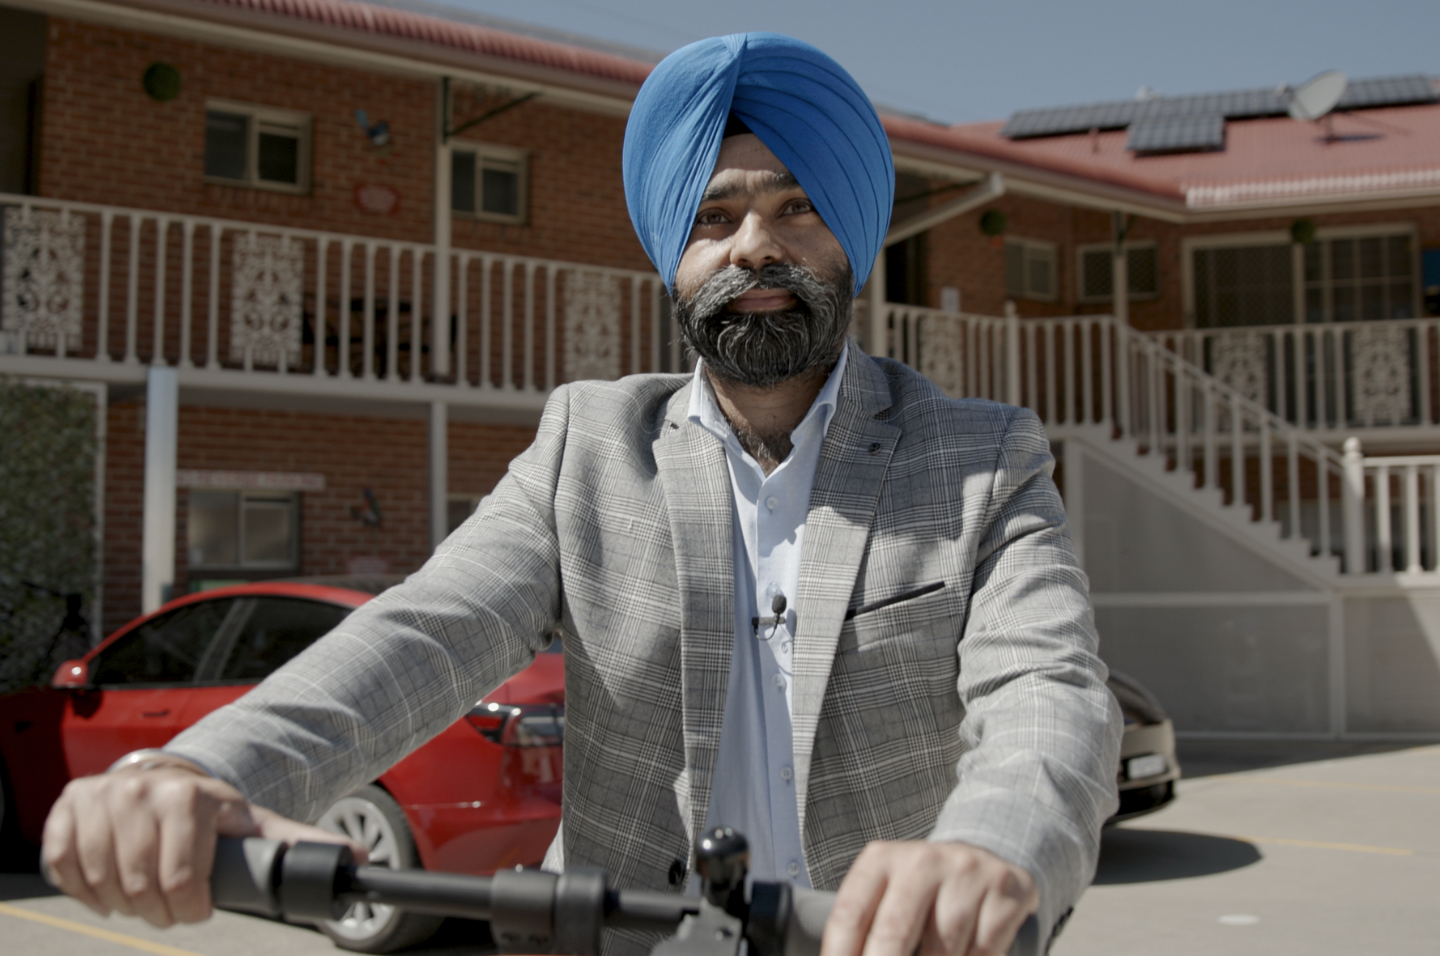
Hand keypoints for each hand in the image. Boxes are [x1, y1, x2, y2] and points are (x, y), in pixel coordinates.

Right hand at [42, 762, 365, 927]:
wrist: (169, 782)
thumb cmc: (215, 816)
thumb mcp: (256, 826)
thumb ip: (302, 844)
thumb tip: (360, 861)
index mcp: (193, 796)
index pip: (181, 882)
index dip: (190, 909)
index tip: (197, 909)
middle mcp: (143, 790)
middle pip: (140, 887)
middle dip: (157, 911)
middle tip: (170, 907)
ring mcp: (101, 797)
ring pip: (101, 881)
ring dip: (121, 903)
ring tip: (143, 895)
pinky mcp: (67, 807)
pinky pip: (63, 868)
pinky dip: (82, 887)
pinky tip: (107, 882)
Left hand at [821, 840, 1037, 955]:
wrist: (983, 860)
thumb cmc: (922, 890)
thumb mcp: (888, 893)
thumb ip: (866, 928)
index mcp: (882, 859)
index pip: (850, 915)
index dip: (841, 954)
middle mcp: (922, 860)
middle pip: (893, 934)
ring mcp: (967, 874)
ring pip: (941, 950)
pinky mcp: (1005, 893)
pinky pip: (983, 951)